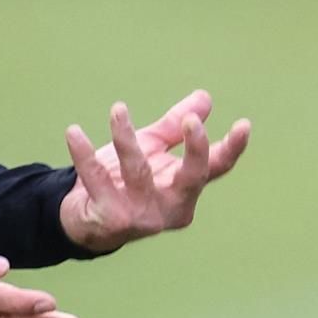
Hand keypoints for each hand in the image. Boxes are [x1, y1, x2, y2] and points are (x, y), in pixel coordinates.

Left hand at [60, 89, 252, 253]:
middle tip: (190, 120)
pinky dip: (84, 155)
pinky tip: (74, 133)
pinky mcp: (111, 219)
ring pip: (139, 173)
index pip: (216, 167)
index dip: (232, 147)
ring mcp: (142, 217)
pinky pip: (98, 180)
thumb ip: (175, 127)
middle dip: (196, 150)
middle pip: (193, 178)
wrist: (84, 215)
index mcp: (186, 189)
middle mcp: (171, 208)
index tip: (243, 124)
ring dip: (127, 139)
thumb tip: (205, 98)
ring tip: (118, 110)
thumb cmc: (124, 180)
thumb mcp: (152, 149)